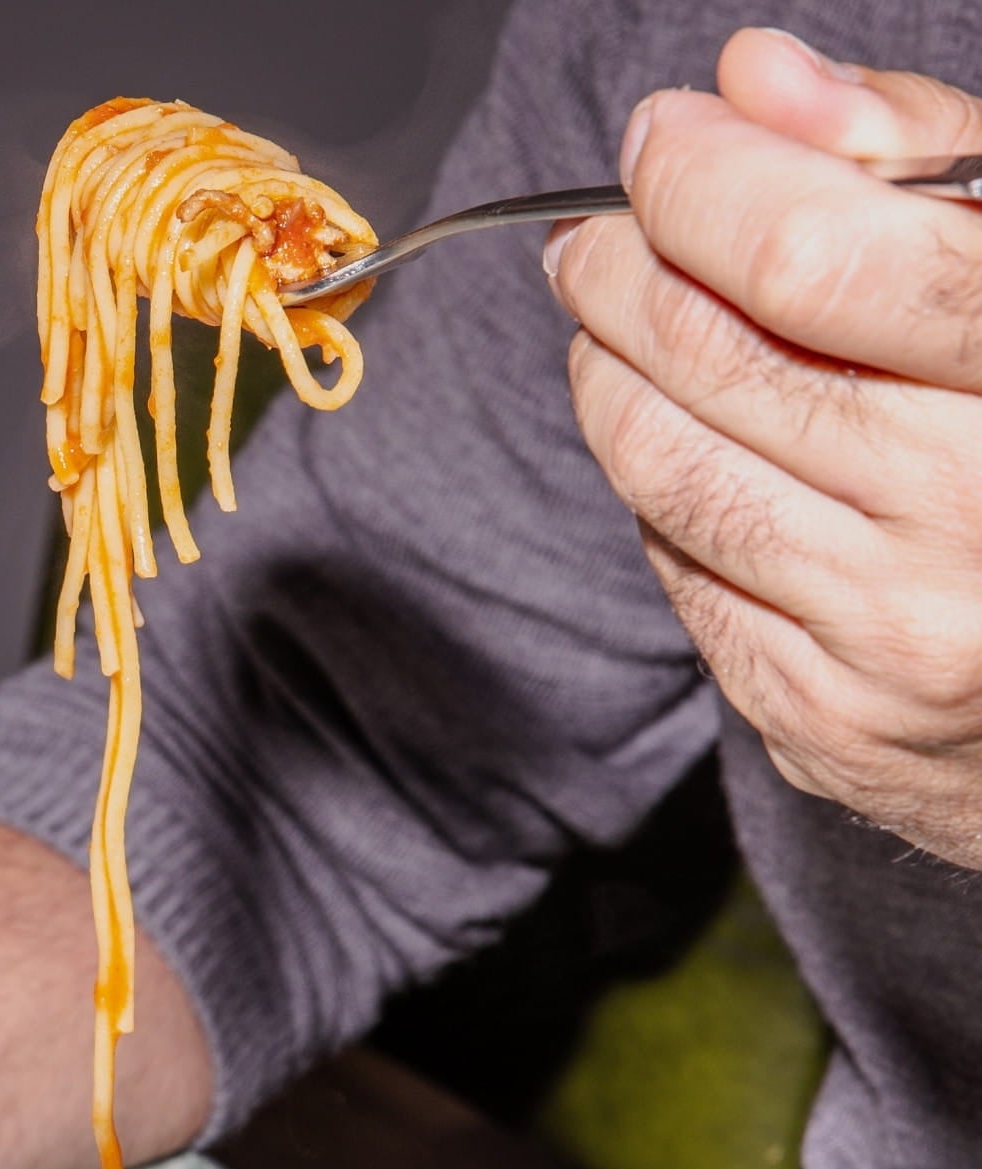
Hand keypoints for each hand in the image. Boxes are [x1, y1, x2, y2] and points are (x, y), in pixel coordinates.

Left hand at [546, 28, 981, 866]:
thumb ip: (907, 163)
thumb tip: (750, 82)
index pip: (817, 261)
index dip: (708, 186)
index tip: (658, 142)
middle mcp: (974, 517)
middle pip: (719, 364)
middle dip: (623, 276)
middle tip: (592, 239)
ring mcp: (893, 634)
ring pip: (670, 474)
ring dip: (610, 379)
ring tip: (610, 326)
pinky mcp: (820, 718)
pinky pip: (682, 574)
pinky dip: (659, 493)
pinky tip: (679, 445)